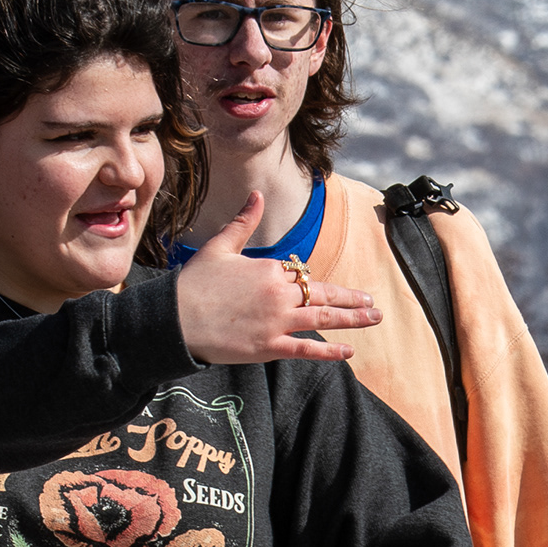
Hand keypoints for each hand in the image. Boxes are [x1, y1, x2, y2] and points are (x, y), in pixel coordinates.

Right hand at [173, 190, 379, 363]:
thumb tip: (256, 195)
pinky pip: (307, 349)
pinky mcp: (269, 347)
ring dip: (352, 319)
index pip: (299, 274)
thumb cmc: (192, 284)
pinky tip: (350, 350)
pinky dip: (330, 351)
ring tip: (374, 318)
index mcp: (268, 269)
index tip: (318, 289)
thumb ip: (243, 222)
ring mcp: (276, 322)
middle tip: (372, 303)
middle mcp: (278, 294)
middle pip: (322, 294)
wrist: (173, 320)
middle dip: (351, 299)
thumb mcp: (219, 247)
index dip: (306, 282)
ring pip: (323, 318)